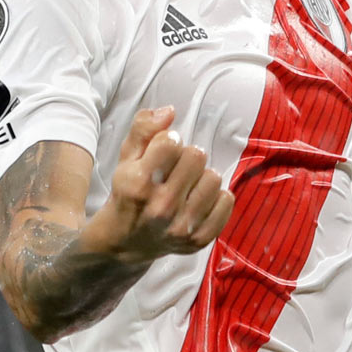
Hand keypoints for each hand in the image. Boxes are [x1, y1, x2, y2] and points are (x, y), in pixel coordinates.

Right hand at [82, 107, 234, 264]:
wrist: (125, 240)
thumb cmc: (129, 191)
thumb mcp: (127, 158)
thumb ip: (143, 128)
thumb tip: (169, 111)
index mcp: (138, 183)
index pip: (171, 141)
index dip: (168, 140)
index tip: (163, 150)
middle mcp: (160, 207)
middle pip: (197, 156)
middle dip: (186, 157)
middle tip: (175, 170)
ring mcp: (181, 226)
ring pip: (214, 177)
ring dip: (202, 177)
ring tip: (187, 185)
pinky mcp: (198, 240)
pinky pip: (227, 201)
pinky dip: (217, 197)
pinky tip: (199, 200)